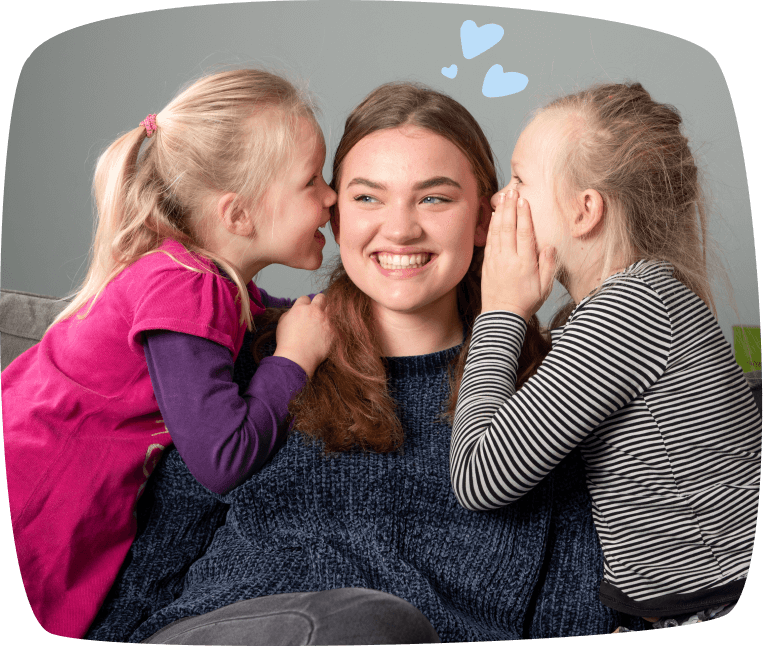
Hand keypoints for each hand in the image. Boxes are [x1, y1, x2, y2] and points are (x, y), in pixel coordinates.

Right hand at [273, 293, 333, 378]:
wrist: (297, 358)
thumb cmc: (287, 343)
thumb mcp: (282, 324)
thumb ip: (289, 313)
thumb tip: (294, 311)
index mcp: (301, 308)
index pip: (305, 298)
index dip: (305, 304)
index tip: (306, 310)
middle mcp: (315, 311)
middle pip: (321, 298)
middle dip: (320, 302)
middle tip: (318, 311)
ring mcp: (327, 320)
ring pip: (332, 307)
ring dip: (329, 311)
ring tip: (326, 319)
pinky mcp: (335, 331)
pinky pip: (339, 322)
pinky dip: (335, 325)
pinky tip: (331, 330)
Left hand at [481, 190, 554, 321]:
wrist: (502, 316)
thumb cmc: (526, 302)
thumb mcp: (544, 288)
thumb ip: (548, 266)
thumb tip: (549, 246)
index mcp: (525, 264)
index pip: (525, 234)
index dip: (524, 215)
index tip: (524, 200)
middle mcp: (509, 259)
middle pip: (509, 228)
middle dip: (510, 207)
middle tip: (512, 191)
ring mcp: (496, 261)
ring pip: (497, 232)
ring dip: (500, 213)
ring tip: (503, 197)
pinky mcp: (487, 264)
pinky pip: (490, 240)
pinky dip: (491, 226)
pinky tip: (493, 216)